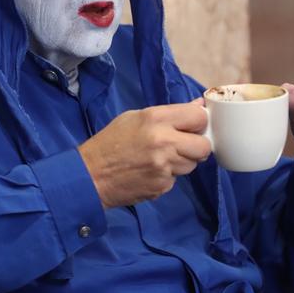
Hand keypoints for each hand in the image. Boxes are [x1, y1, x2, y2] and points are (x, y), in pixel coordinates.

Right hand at [78, 101, 210, 208]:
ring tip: (160, 159)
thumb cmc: (109, 143)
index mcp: (156, 119)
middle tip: (182, 146)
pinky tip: (149, 172)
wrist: (90, 176)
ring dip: (182, 162)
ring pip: (192, 164)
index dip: (198, 122)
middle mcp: (164, 141)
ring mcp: (164, 166)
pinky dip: (167, 176)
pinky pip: (176, 179)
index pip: (199, 117)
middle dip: (197, 146)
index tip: (191, 127)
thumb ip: (168, 113)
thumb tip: (198, 107)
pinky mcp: (162, 185)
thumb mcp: (134, 117)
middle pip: (203, 146)